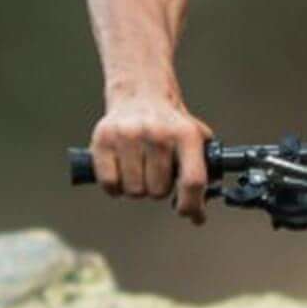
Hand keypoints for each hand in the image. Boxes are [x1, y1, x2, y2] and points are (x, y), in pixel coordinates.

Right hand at [90, 90, 215, 220]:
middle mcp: (157, 134)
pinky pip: (110, 184)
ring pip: (133, 191)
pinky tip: (122, 172)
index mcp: (185, 135)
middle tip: (155, 174)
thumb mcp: (195, 136)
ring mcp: (128, 136)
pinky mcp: (104, 140)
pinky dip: (115, 186)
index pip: (192, 181)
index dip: (190, 205)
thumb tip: (198, 215)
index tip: (185, 212)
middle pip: (158, 191)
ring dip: (137, 188)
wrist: (139, 92)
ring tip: (139, 169)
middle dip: (158, 189)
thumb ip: (202, 172)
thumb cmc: (169, 122)